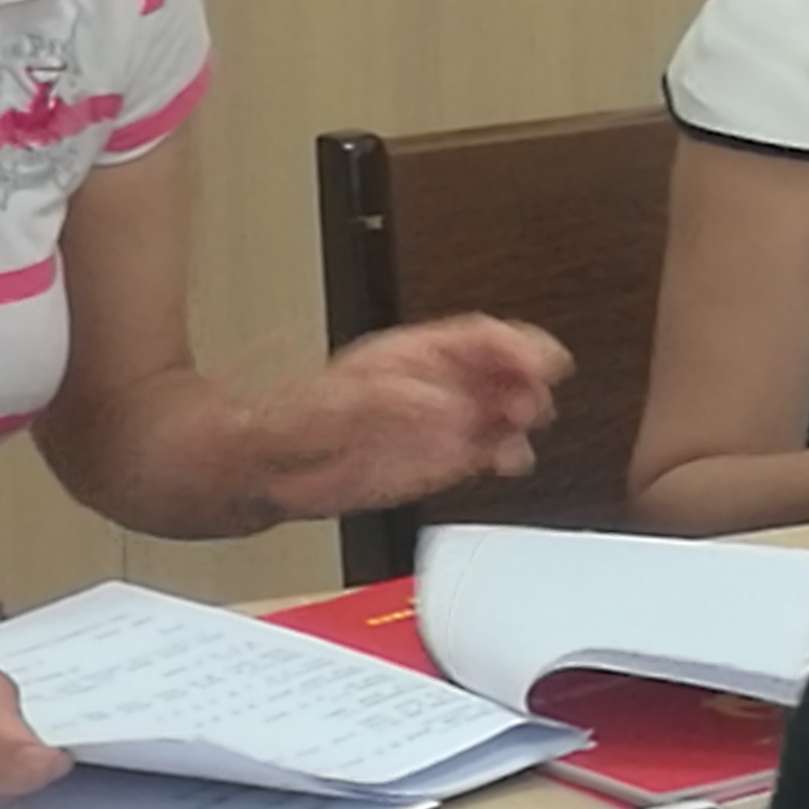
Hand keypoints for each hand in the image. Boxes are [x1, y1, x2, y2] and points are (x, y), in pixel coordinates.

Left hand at [256, 316, 575, 519]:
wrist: (271, 472)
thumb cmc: (290, 426)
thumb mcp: (333, 404)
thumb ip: (387, 402)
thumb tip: (441, 404)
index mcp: (409, 357)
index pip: (476, 336)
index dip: (512, 342)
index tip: (536, 357)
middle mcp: (433, 386)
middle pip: (500, 369)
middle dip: (528, 378)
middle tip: (537, 397)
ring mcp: (440, 423)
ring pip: (503, 409)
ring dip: (523, 415)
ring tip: (527, 425)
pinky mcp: (440, 461)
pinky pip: (488, 451)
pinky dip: (507, 453)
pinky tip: (510, 459)